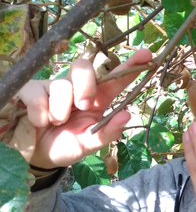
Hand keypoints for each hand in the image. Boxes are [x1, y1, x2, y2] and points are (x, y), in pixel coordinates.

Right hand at [17, 49, 152, 168]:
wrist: (36, 156)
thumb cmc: (67, 145)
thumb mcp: (89, 144)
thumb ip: (107, 133)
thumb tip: (127, 115)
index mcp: (97, 99)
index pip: (115, 78)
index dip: (130, 66)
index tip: (147, 55)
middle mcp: (77, 88)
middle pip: (84, 66)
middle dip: (86, 85)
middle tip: (83, 106)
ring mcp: (53, 86)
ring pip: (61, 84)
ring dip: (60, 109)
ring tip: (57, 123)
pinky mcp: (31, 90)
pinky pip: (38, 93)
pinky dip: (41, 112)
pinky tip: (40, 122)